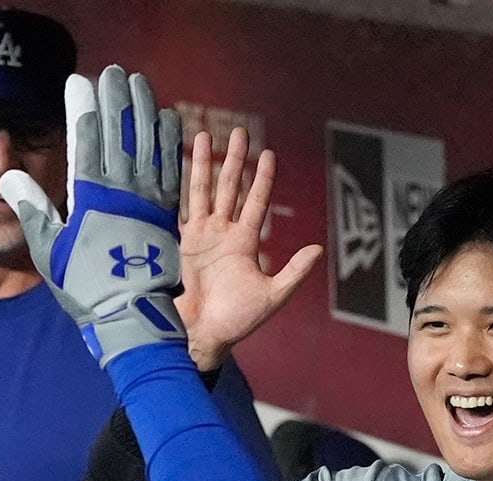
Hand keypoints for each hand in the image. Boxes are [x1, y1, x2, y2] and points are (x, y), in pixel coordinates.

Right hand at [0, 65, 186, 367]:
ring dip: (144, 110)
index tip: (79, 80)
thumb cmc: (83, 288)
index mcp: (91, 199)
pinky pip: (171, 168)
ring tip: (139, 83)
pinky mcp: (167, 213)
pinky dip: (169, 141)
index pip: (86, 140)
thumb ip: (33, 208)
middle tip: (112, 71)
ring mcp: (149, 201)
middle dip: (115, 98)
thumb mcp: (48, 251)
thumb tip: (10, 174)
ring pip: (148, 144)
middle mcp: (123, 193)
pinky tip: (167, 118)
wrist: (129, 317)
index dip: (83, 106)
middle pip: (120, 134)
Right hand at [179, 127, 322, 370]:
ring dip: (203, 164)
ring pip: (203, 191)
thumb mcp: (272, 297)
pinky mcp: (178, 244)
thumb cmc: (236, 322)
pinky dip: (176, 188)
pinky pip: (178, 209)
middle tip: (239, 133)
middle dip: (234, 161)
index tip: (268, 154)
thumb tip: (318, 249)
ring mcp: (199, 236)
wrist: (201, 336)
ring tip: (205, 136)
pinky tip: (173, 166)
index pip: (256, 202)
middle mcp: (222, 234)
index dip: (262, 179)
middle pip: (229, 188)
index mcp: (245, 243)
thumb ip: (294, 272)